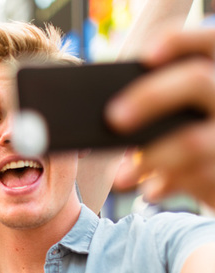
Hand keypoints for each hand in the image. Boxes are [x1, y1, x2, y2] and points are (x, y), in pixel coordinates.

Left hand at [108, 29, 214, 207]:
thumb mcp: (183, 109)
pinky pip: (200, 178)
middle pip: (197, 81)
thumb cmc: (190, 131)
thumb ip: (161, 101)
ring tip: (120, 176)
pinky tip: (149, 190)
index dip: (178, 41)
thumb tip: (110, 114)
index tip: (145, 56)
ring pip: (194, 141)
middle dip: (150, 97)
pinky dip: (165, 186)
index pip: (208, 40)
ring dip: (150, 158)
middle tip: (114, 118)